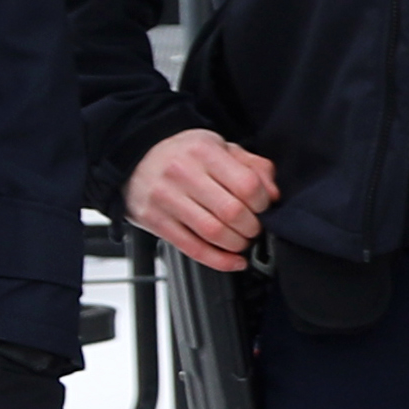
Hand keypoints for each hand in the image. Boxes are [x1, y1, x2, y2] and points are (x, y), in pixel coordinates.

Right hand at [125, 130, 278, 273]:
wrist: (134, 157)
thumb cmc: (184, 154)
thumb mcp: (220, 147)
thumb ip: (253, 166)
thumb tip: (274, 195)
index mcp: (204, 152)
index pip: (247, 185)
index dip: (263, 203)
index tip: (263, 207)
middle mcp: (182, 173)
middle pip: (232, 212)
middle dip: (252, 227)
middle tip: (254, 227)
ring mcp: (166, 199)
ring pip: (214, 233)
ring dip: (237, 244)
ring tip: (241, 240)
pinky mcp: (155, 221)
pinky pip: (193, 249)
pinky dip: (219, 261)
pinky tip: (233, 261)